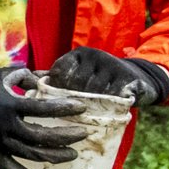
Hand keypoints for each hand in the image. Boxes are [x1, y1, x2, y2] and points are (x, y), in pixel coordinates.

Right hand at [0, 65, 90, 168]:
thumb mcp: (1, 74)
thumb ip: (26, 75)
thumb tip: (49, 78)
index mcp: (8, 104)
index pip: (42, 108)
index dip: (64, 108)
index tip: (81, 108)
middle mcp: (4, 125)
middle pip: (41, 136)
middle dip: (66, 136)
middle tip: (83, 134)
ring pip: (30, 154)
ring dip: (54, 156)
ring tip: (72, 154)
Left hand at [46, 46, 168, 105]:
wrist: (139, 78)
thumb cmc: (100, 80)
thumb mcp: (79, 75)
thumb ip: (55, 76)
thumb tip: (28, 79)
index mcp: (77, 55)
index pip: (59, 73)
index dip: (57, 90)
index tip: (59, 102)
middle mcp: (94, 55)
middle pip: (75, 84)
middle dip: (74, 100)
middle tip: (75, 112)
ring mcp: (112, 64)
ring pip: (94, 91)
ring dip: (92, 104)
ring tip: (90, 113)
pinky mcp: (128, 76)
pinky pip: (114, 95)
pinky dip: (110, 104)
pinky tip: (108, 109)